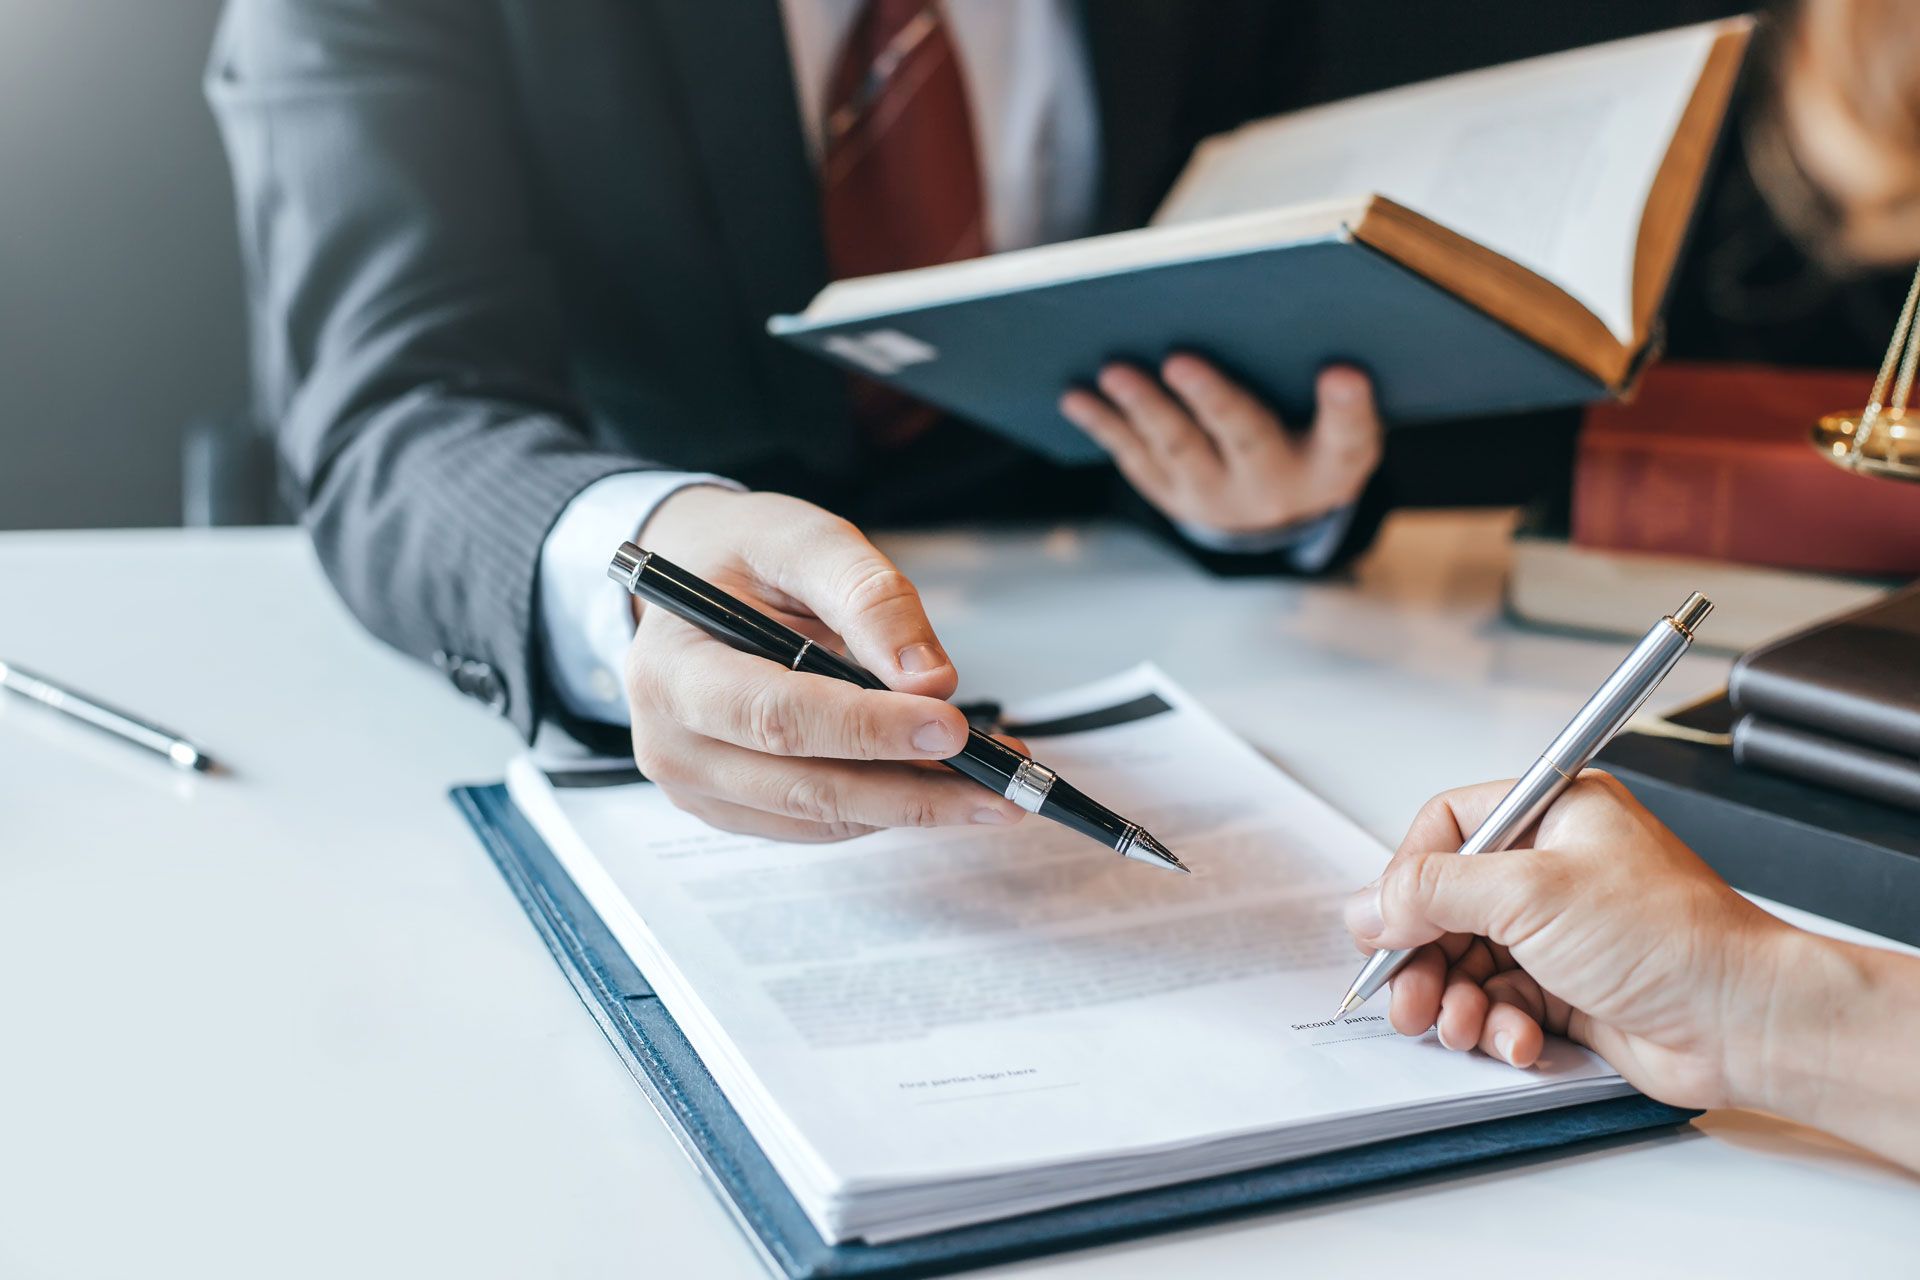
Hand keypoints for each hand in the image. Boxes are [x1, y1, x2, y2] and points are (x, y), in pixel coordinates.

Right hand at [623, 487, 1025, 840]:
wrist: (695, 585)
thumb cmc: (744, 556)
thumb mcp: (803, 539)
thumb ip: (867, 597)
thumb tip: (930, 677)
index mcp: (671, 667)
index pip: (775, 717)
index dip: (867, 730)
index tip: (951, 727)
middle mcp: (671, 740)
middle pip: (804, 786)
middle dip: (913, 790)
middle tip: (1002, 786)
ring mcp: (697, 785)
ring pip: (821, 816)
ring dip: (914, 805)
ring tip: (993, 782)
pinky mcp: (731, 809)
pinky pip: (819, 824)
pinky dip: (886, 807)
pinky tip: (940, 780)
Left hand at [1059, 357, 1381, 535]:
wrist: (1278, 511)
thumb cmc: (1313, 431)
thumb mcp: (1339, 416)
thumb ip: (1327, 379)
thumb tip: (1276, 296)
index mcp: (1333, 462)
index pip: (1350, 435)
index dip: (1347, 406)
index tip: (1343, 371)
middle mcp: (1276, 486)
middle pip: (1247, 438)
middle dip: (1213, 400)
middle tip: (1180, 359)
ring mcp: (1217, 496)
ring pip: (1178, 448)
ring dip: (1143, 407)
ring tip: (1114, 370)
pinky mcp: (1171, 494)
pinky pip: (1134, 456)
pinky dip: (1104, 424)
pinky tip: (1075, 395)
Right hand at [1343, 773, 1800, 1108]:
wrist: (1743, 1022)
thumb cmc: (1670, 939)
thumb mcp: (1531, 894)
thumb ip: (1434, 892)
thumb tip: (1369, 906)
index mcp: (1552, 814)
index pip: (1447, 827)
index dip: (1408, 877)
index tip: (1386, 923)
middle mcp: (1553, 867)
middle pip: (1446, 904)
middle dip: (1421, 956)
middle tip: (1405, 995)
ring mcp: (1559, 931)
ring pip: (1466, 961)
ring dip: (1453, 999)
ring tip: (1458, 1025)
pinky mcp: (1567, 988)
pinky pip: (1499, 1002)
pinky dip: (1496, 1026)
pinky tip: (1516, 1039)